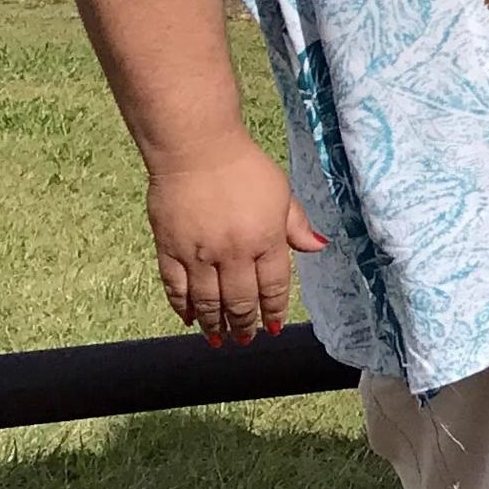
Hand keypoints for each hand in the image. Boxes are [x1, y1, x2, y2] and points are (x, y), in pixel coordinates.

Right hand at [145, 135, 325, 343]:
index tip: (272, 326)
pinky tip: (190, 318)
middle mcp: (234, 253)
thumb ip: (296, 225)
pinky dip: (183, 307)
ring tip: (220, 339)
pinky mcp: (170, 250)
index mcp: (266, 239)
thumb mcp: (281, 193)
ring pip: (208, 302)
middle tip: (246, 339)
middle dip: (245, 325)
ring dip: (215, 324)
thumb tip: (318, 247)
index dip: (273, 310)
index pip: (273, 286)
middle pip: (240, 301)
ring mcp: (199, 254)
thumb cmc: (244, 167)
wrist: (196, 148)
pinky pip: (176, 288)